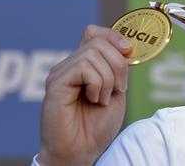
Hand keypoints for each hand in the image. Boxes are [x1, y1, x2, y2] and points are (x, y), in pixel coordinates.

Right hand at [38, 25, 131, 165]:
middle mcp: (69, 65)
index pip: (94, 33)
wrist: (81, 151)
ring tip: (102, 99)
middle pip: (99, 41)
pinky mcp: (55, 83)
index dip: (113, 36)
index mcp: (84, 65)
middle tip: (118, 89)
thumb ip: (119, 68)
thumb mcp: (116, 90)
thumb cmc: (96, 126)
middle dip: (119, 64)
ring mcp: (61, 73)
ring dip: (108, 79)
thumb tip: (127, 46)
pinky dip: (98, 84)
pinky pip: (84, 68)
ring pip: (93, 54)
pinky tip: (93, 100)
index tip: (128, 51)